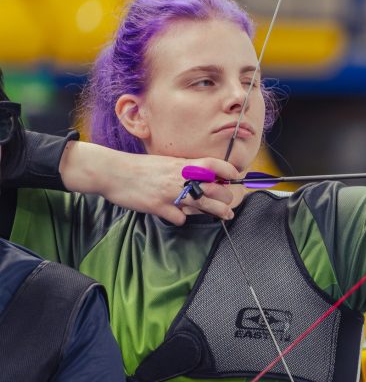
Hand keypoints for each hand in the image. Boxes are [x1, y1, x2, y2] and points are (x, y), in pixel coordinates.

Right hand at [103, 153, 238, 224]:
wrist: (113, 172)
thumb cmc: (141, 167)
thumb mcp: (167, 162)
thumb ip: (185, 168)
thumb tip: (205, 175)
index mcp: (183, 164)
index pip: (215, 165)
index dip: (229, 171)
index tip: (236, 176)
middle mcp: (180, 178)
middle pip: (216, 189)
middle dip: (227, 197)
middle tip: (228, 202)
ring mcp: (171, 193)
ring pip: (205, 205)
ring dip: (218, 211)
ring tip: (226, 215)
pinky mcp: (160, 207)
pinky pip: (180, 218)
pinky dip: (181, 218)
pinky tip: (178, 215)